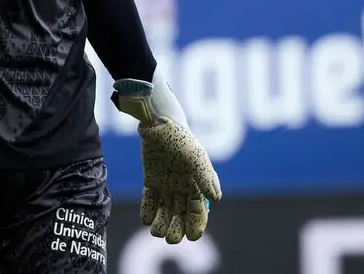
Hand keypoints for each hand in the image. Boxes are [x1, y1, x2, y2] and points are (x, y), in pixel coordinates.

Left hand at [115, 79, 221, 243]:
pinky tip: (146, 219)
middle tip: (172, 240)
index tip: (193, 237)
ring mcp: (166, 184)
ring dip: (162, 223)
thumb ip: (205, 176)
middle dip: (178, 228)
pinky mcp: (151, 179)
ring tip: (156, 232)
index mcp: (197, 184)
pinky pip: (150, 200)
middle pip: (181, 214)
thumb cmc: (181, 138)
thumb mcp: (195, 156)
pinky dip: (148, 211)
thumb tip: (217, 199)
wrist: (158, 122)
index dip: (197, 224)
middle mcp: (182, 186)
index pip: (198, 210)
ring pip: (166, 210)